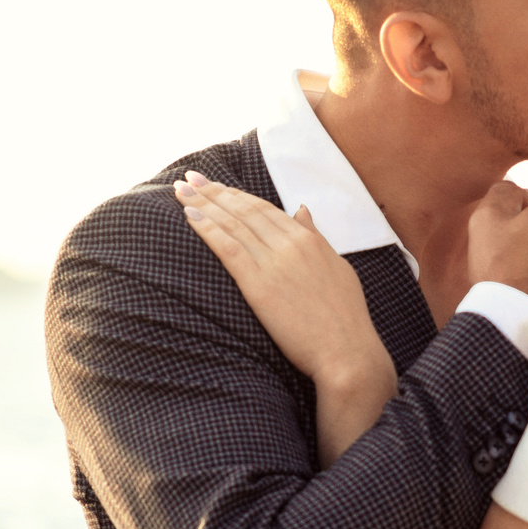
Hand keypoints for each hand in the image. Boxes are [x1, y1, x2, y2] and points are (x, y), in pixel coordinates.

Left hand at [175, 174, 396, 463]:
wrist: (346, 351)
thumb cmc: (345, 318)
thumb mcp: (337, 267)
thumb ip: (316, 237)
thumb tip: (302, 210)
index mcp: (309, 239)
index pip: (265, 208)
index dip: (237, 194)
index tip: (217, 184)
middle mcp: (290, 243)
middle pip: (244, 210)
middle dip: (214, 191)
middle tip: (190, 177)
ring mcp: (274, 262)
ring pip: (232, 223)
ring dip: (204, 202)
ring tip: (181, 189)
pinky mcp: (258, 283)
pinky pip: (227, 247)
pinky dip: (206, 228)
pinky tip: (189, 215)